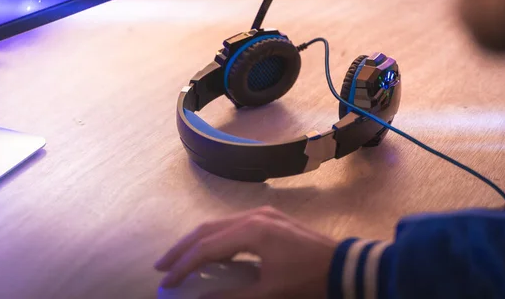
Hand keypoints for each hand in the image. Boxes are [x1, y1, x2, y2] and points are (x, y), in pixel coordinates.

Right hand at [154, 206, 337, 298]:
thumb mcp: (269, 295)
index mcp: (252, 231)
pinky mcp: (270, 218)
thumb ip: (231, 297)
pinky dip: (215, 238)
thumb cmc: (307, 281)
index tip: (166, 283)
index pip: (206, 247)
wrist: (343, 265)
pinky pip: (232, 225)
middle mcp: (254, 216)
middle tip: (161, 266)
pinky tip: (209, 250)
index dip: (183, 266)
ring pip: (219, 224)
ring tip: (179, 258)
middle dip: (182, 248)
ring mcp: (263, 214)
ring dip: (197, 241)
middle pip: (208, 229)